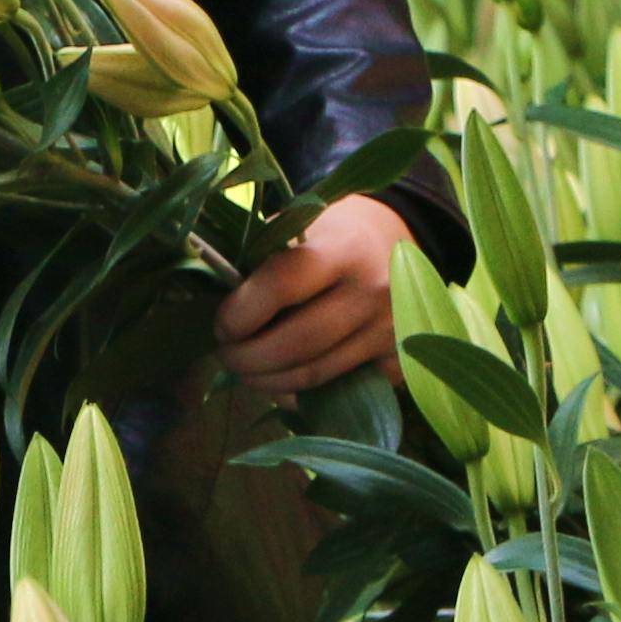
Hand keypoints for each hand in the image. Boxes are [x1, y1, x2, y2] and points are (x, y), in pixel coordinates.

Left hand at [217, 194, 408, 396]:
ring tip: (246, 371)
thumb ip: (261, 265)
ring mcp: (392, 330)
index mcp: (344, 247)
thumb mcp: (298, 230)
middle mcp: (375, 290)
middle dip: (248, 358)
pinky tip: (284, 378)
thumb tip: (220, 316)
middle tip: (226, 355)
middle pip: (297, 343)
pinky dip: (302, 391)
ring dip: (267, 381)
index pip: (282, 284)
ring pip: (314, 374)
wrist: (392, 242)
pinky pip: (338, 390)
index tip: (222, 325)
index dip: (241, 313)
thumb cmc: (328, 238)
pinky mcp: (399, 361)